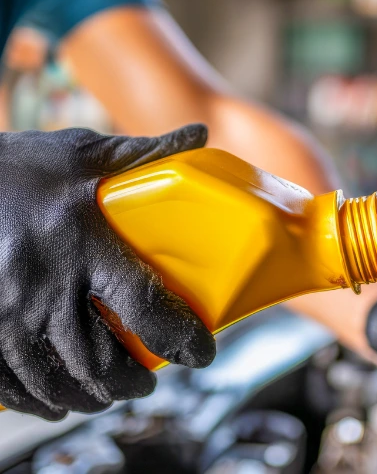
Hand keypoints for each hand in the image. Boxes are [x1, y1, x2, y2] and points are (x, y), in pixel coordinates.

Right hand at [0, 125, 215, 419]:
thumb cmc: (12, 167)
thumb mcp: (77, 153)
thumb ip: (140, 154)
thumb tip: (199, 132)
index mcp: (81, 243)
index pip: (145, 306)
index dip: (181, 339)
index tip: (200, 353)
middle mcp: (44, 286)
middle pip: (102, 360)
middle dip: (133, 382)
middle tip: (148, 382)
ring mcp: (4, 314)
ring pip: (58, 379)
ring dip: (92, 396)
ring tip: (110, 393)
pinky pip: (11, 384)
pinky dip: (39, 400)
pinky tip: (57, 400)